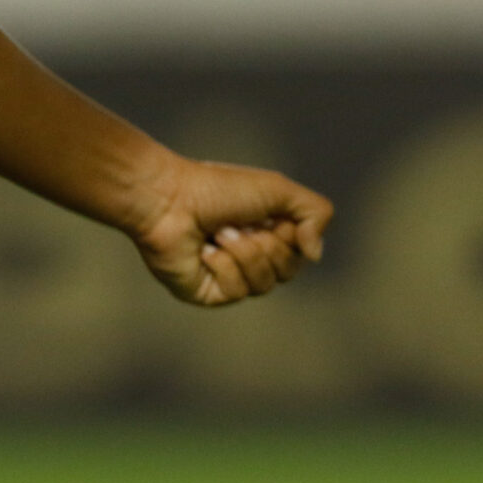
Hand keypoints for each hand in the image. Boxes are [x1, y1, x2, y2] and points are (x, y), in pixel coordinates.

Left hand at [124, 154, 331, 307]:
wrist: (166, 197)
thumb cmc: (216, 188)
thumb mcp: (278, 189)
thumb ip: (316, 212)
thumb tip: (315, 255)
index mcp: (266, 231)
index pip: (302, 252)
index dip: (290, 233)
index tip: (269, 215)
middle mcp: (249, 256)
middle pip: (288, 271)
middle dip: (266, 244)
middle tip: (237, 223)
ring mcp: (228, 277)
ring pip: (264, 284)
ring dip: (244, 252)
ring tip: (218, 232)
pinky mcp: (208, 293)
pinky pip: (236, 291)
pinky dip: (223, 265)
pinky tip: (204, 250)